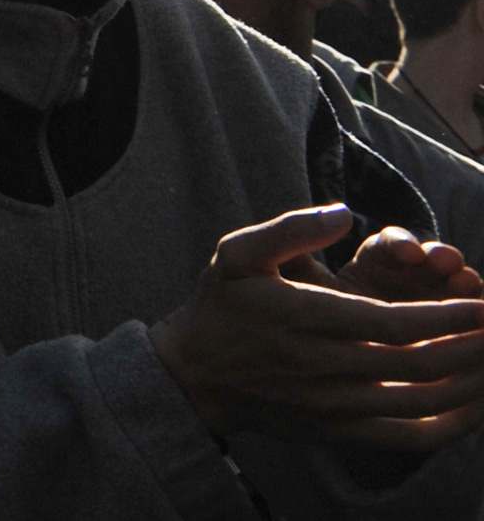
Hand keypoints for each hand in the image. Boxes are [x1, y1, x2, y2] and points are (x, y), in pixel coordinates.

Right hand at [152, 206, 483, 449]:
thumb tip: (345, 212)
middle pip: (417, 364)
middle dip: (471, 348)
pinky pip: (408, 436)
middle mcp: (324, 366)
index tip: (483, 305)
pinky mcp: (341, 432)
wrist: (194, 376)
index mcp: (305, 319)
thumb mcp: (237, 253)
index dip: (446, 317)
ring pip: (421, 402)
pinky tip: (474, 408)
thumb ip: (291, 229)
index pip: (392, 323)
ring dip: (469, 384)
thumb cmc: (222, 306)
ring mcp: (335, 405)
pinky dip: (451, 426)